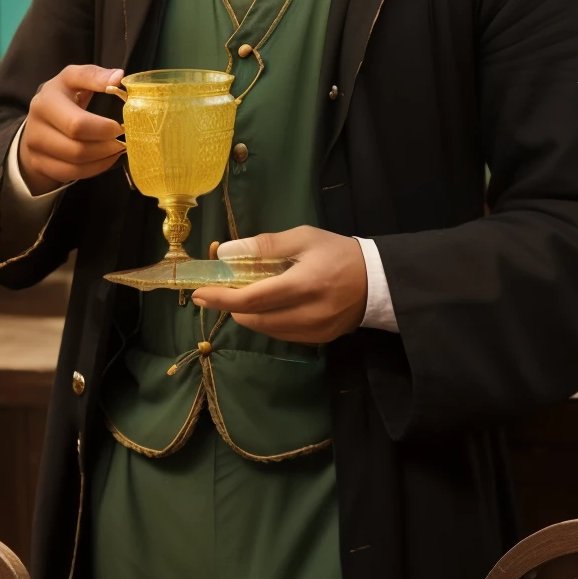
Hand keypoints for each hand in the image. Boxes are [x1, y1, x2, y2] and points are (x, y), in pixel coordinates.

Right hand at [18, 64, 125, 194]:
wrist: (38, 121)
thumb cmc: (63, 97)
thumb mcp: (74, 79)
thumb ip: (94, 75)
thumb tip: (118, 77)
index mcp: (47, 100)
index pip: (77, 122)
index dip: (102, 128)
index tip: (121, 126)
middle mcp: (36, 123)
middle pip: (77, 147)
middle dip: (106, 144)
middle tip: (123, 139)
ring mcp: (35, 146)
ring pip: (75, 162)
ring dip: (103, 158)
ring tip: (117, 148)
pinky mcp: (38, 163)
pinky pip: (71, 173)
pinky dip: (94, 168)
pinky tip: (106, 158)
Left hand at [192, 226, 366, 343]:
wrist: (379, 281)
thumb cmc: (338, 253)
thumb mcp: (304, 238)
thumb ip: (265, 246)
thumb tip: (226, 252)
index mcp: (304, 284)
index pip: (253, 299)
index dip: (222, 298)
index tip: (199, 293)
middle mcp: (308, 314)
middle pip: (255, 319)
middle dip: (231, 306)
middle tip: (217, 291)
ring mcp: (313, 331)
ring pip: (266, 330)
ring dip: (248, 315)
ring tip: (241, 296)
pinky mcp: (318, 340)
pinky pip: (281, 334)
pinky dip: (267, 321)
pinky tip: (267, 306)